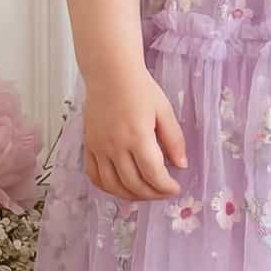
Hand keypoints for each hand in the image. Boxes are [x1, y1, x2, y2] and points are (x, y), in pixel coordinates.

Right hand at [82, 66, 187, 200]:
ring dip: (131, 196)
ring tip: (145, 193)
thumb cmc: (140, 89)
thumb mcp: (165, 111)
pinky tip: (120, 187)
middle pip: (133, 184)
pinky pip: (94, 176)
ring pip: (113, 186)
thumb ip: (174, 140)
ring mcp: (99, 148)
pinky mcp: (89, 146)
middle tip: (163, 192)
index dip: (166, 188)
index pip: (153, 174)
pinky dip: (107, 188)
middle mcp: (116, 146)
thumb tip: (181, 165)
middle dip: (152, 194)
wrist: (110, 73)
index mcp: (138, 137)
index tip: (175, 188)